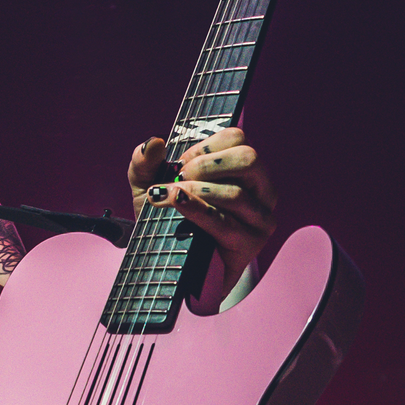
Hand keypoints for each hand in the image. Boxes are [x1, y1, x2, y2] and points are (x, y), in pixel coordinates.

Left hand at [128, 127, 277, 285]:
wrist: (169, 265)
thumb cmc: (166, 218)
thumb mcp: (148, 186)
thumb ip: (145, 162)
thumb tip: (154, 143)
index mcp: (243, 168)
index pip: (237, 138)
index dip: (203, 146)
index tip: (179, 163)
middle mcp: (260, 190)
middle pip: (248, 159)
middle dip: (206, 165)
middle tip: (179, 178)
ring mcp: (259, 218)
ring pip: (235, 194)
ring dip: (196, 191)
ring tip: (169, 195)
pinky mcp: (249, 244)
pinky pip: (226, 223)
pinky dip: (199, 211)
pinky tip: (178, 203)